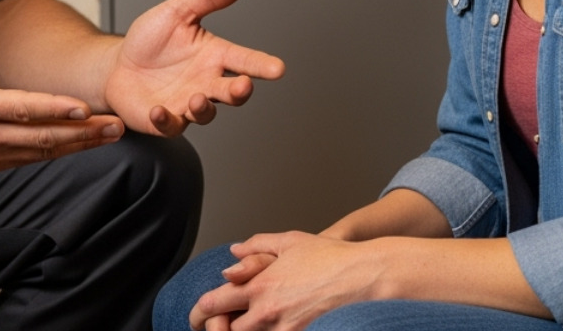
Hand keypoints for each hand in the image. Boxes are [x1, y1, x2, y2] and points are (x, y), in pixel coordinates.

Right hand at [0, 8, 123, 171]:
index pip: (21, 108)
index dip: (54, 108)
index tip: (83, 106)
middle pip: (42, 136)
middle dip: (82, 132)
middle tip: (115, 125)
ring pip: (42, 152)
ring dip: (78, 144)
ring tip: (109, 135)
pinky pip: (31, 159)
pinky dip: (59, 153)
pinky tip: (81, 144)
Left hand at [103, 0, 284, 135]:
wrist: (117, 65)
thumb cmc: (151, 40)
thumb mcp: (178, 11)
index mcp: (213, 56)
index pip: (244, 60)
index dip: (261, 64)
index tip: (278, 68)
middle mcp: (205, 82)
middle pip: (231, 92)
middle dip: (239, 91)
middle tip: (243, 86)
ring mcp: (186, 103)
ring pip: (205, 113)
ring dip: (203, 108)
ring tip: (196, 98)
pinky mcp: (165, 119)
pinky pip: (170, 124)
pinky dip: (166, 120)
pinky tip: (158, 110)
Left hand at [191, 232, 386, 330]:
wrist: (365, 277)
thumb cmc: (332, 258)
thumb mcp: (290, 241)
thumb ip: (257, 246)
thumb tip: (234, 252)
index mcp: (259, 285)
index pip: (213, 304)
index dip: (198, 314)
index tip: (196, 317)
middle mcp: (267, 313)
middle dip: (219, 330)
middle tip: (220, 326)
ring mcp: (284, 330)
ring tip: (246, 324)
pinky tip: (274, 326)